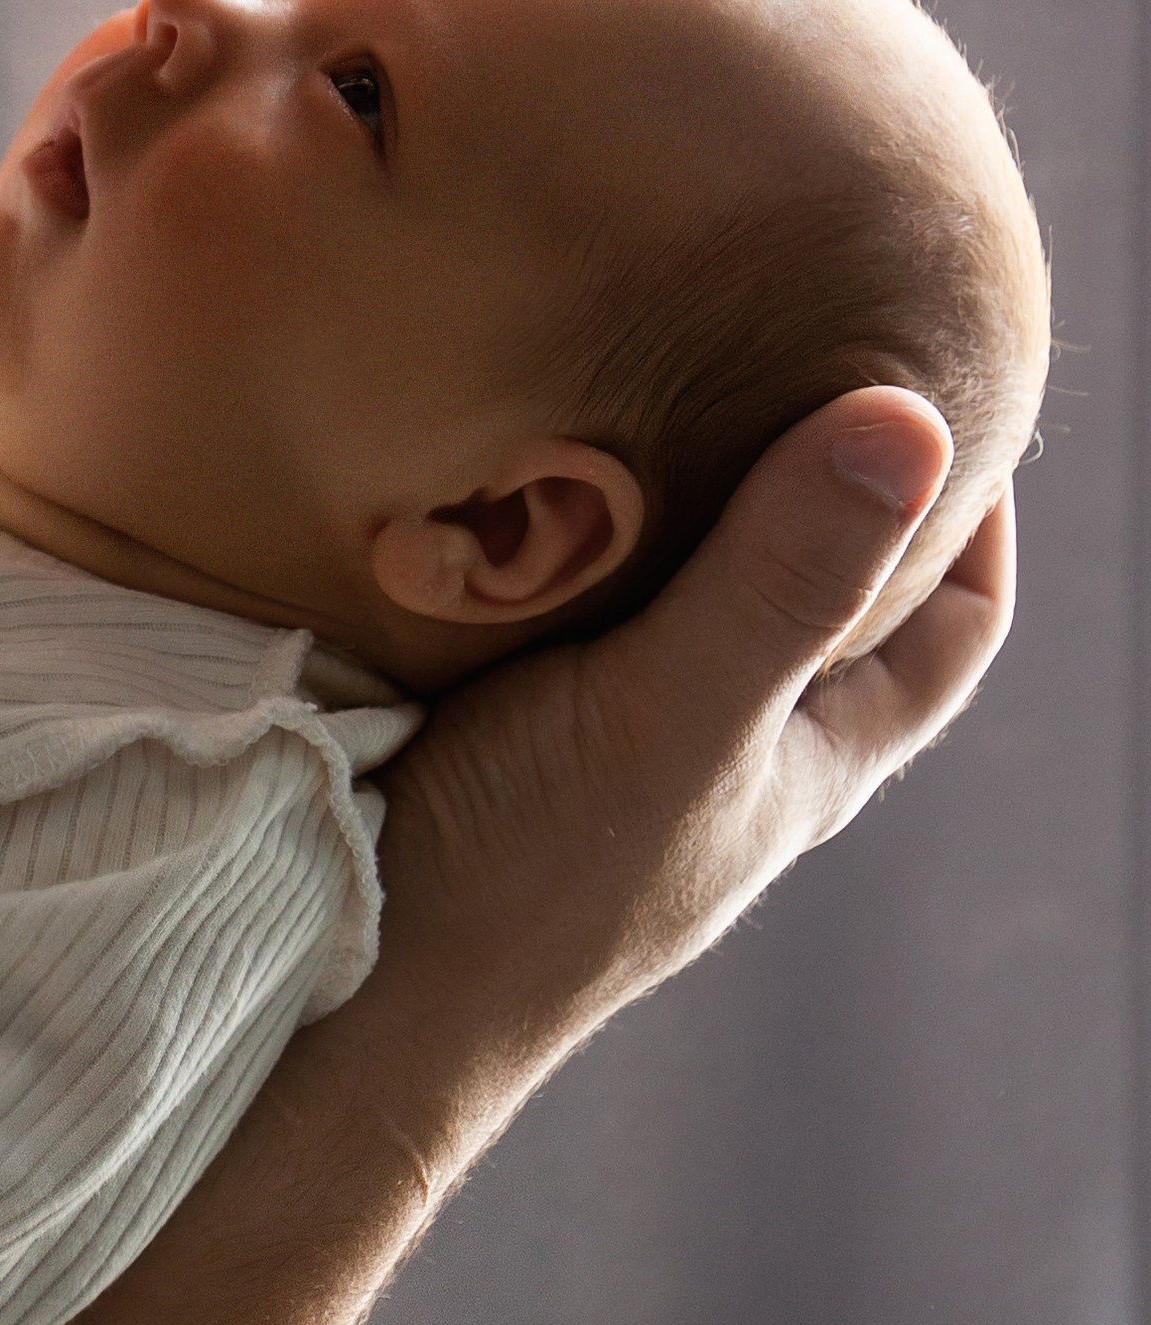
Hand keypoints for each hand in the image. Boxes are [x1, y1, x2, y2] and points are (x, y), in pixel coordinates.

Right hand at [357, 387, 1010, 1179]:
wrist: (351, 994)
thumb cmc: (531, 882)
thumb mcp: (676, 713)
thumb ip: (783, 580)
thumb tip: (913, 422)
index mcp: (808, 754)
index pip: (949, 624)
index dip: (974, 513)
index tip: (954, 383)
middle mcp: (719, 741)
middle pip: (817, 587)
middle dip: (818, 472)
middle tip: (791, 331)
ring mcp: (607, 733)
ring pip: (675, 582)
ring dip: (673, 484)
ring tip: (654, 356)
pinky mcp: (497, 710)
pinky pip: (558, 590)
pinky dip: (560, 518)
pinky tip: (522, 449)